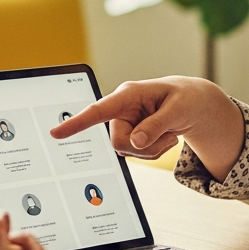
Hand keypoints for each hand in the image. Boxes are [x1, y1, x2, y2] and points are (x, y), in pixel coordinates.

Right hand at [49, 76, 244, 181]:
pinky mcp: (130, 134)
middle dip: (144, 145)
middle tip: (168, 134)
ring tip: (168, 132)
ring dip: (152, 149)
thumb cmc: (185, 99)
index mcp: (128, 94)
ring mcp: (125, 123)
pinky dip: (154, 152)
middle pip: (118, 142)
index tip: (55, 133)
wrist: (193, 103)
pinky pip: (135, 155)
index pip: (98, 110)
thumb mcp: (177, 111)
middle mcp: (121, 109)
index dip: (77, 122)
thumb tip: (136, 143)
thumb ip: (156, 126)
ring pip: (127, 152)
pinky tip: (165, 137)